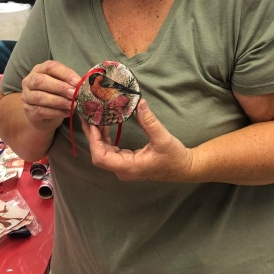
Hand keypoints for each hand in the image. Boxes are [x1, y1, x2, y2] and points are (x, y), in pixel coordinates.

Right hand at [21, 61, 81, 133]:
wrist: (44, 116)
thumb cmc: (56, 95)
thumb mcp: (63, 85)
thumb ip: (70, 82)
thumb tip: (83, 84)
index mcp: (40, 69)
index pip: (51, 67)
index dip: (65, 74)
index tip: (78, 82)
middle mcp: (29, 80)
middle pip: (41, 81)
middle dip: (60, 87)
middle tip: (74, 94)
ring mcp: (26, 96)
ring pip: (40, 97)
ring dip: (59, 101)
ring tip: (72, 105)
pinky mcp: (28, 110)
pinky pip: (41, 111)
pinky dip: (56, 112)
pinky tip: (67, 112)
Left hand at [81, 99, 195, 182]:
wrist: (185, 169)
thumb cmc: (174, 157)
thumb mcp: (163, 138)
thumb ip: (150, 122)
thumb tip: (139, 103)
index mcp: (128, 167)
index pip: (100, 157)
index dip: (93, 140)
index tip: (92, 122)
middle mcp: (123, 169)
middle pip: (98, 154)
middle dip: (91, 134)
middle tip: (87, 114)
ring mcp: (124, 167)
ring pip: (103, 152)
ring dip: (97, 135)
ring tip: (94, 117)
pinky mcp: (127, 162)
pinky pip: (110, 151)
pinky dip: (106, 138)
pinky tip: (106, 125)